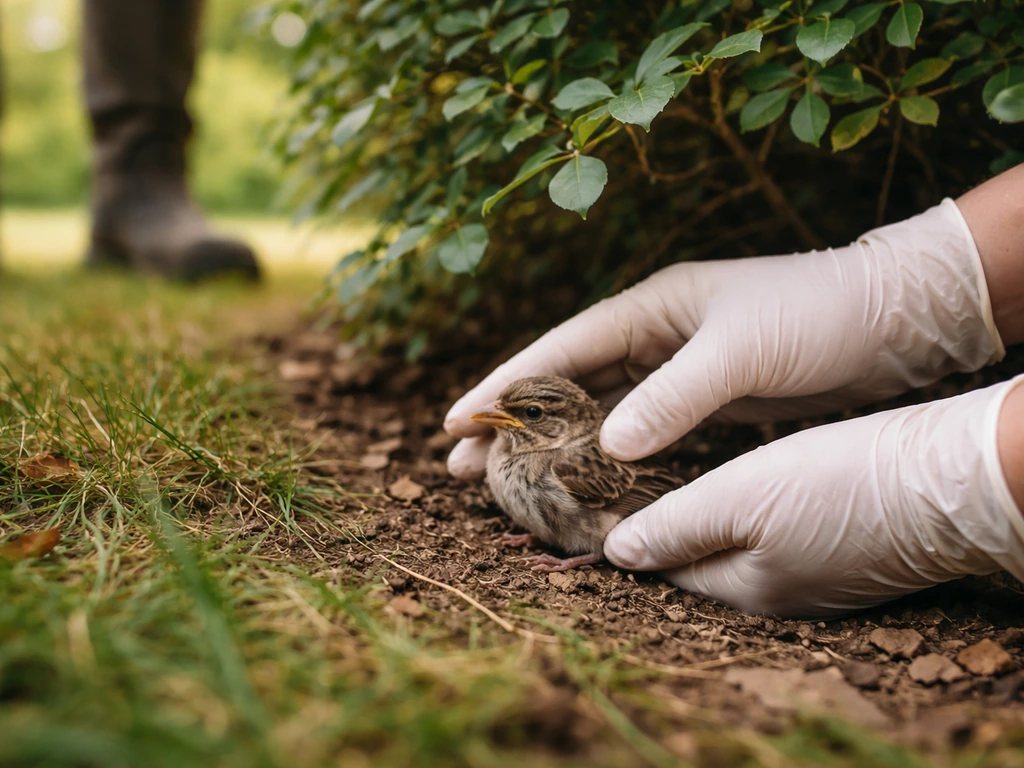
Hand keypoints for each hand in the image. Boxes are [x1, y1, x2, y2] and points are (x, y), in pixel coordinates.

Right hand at [445, 199, 1002, 477]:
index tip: (456, 418)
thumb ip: (673, 397)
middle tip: (462, 464)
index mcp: (651, 307)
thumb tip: (604, 448)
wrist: (891, 319)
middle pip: (564, 382)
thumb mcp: (741, 352)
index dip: (505, 385)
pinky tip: (580, 481)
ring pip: (595, 410)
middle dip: (513, 421)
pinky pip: (637, 430)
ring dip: (550, 443)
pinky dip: (603, 456)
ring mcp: (675, 369)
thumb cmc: (817, 316)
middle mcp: (653, 335)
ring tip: (505, 479)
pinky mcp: (702, 400)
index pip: (561, 349)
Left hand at [603, 377, 1023, 618]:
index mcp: (747, 590)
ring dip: (709, 518)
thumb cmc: (840, 484)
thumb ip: (677, 527)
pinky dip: (752, 515)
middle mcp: (779, 596)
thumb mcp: (744, 499)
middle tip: (628, 480)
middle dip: (667, 527)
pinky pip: (778, 538)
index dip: (630, 534)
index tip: (597, 499)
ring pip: (741, 548)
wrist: (950, 479)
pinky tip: (747, 485)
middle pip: (702, 561)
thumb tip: (616, 554)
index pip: (666, 567)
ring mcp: (817, 578)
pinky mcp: (844, 551)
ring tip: (677, 475)